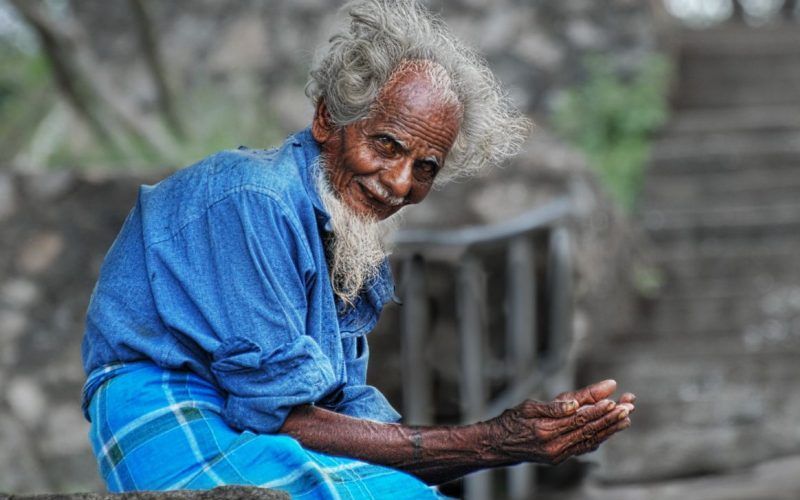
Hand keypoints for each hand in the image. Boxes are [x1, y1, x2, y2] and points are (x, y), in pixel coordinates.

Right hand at [490, 380, 633, 465]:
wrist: (499, 445)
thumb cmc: (511, 421)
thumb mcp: (528, 407)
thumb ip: (553, 406)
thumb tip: (575, 404)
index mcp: (546, 431)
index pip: (578, 420)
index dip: (597, 411)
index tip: (614, 402)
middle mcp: (555, 447)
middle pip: (588, 431)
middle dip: (610, 419)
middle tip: (628, 407)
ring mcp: (559, 455)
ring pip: (590, 440)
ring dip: (609, 429)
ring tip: (626, 418)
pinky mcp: (560, 457)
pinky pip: (584, 447)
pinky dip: (598, 437)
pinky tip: (610, 430)